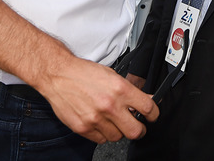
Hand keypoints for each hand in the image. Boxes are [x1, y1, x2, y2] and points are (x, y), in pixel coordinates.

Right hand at [38, 57, 157, 143]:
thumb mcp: (113, 75)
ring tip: (112, 120)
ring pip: (117, 137)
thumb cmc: (84, 73)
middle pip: (136, 131)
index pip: (148, 108)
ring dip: (118, 131)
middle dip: (139, 130)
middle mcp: (109, 105)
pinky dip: (102, 133)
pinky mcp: (83, 128)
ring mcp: (96, 119)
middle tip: (137, 125)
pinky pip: (101, 139)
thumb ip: (130, 90)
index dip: (154, 114)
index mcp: (120, 89)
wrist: (59, 75)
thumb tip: (146, 99)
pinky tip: (99, 122)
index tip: (152, 116)